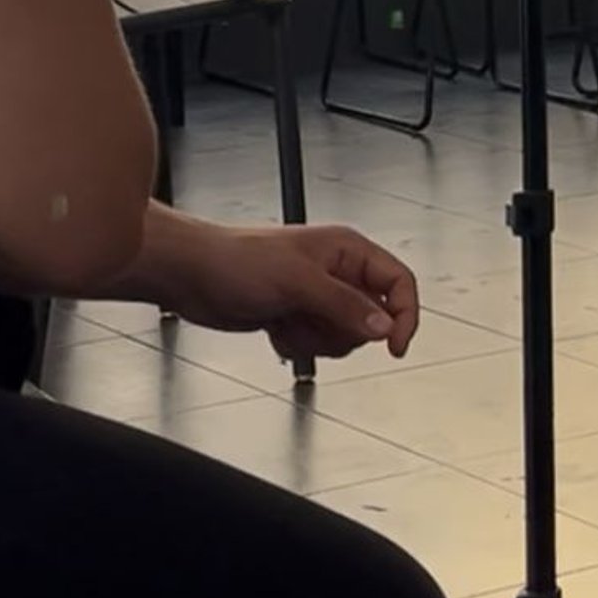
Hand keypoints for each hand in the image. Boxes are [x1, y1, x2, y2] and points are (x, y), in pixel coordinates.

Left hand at [154, 219, 421, 364]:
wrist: (193, 275)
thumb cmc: (237, 260)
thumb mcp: (298, 282)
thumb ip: (344, 305)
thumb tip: (383, 326)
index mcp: (347, 250)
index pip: (398, 282)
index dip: (404, 314)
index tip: (394, 346)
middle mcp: (337, 273)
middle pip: (373, 319)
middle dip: (343, 331)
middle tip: (313, 318)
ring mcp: (317, 297)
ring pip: (344, 338)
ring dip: (316, 339)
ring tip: (288, 319)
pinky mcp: (297, 317)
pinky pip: (317, 346)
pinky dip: (298, 344)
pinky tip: (274, 326)